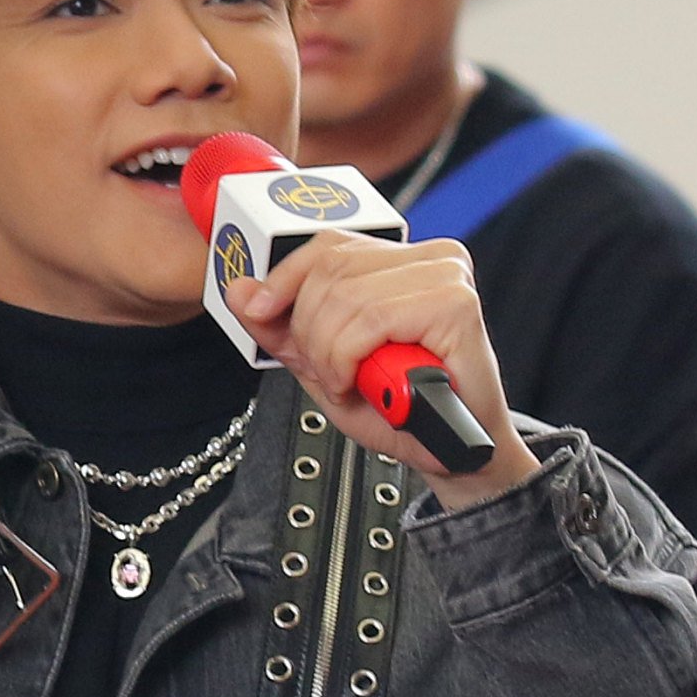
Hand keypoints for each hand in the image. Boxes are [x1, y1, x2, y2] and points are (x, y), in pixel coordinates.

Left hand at [229, 233, 540, 509]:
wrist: (447, 451)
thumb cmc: (398, 407)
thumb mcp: (322, 362)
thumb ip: (280, 326)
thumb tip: (240, 289)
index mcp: (402, 261)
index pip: (328, 246)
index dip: (284, 280)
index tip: (261, 313)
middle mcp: (430, 258)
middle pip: (330, 272)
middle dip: (311, 334)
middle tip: (329, 373)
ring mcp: (447, 276)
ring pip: (346, 298)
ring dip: (331, 356)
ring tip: (351, 382)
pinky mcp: (455, 304)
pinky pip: (370, 321)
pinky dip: (350, 359)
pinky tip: (364, 383)